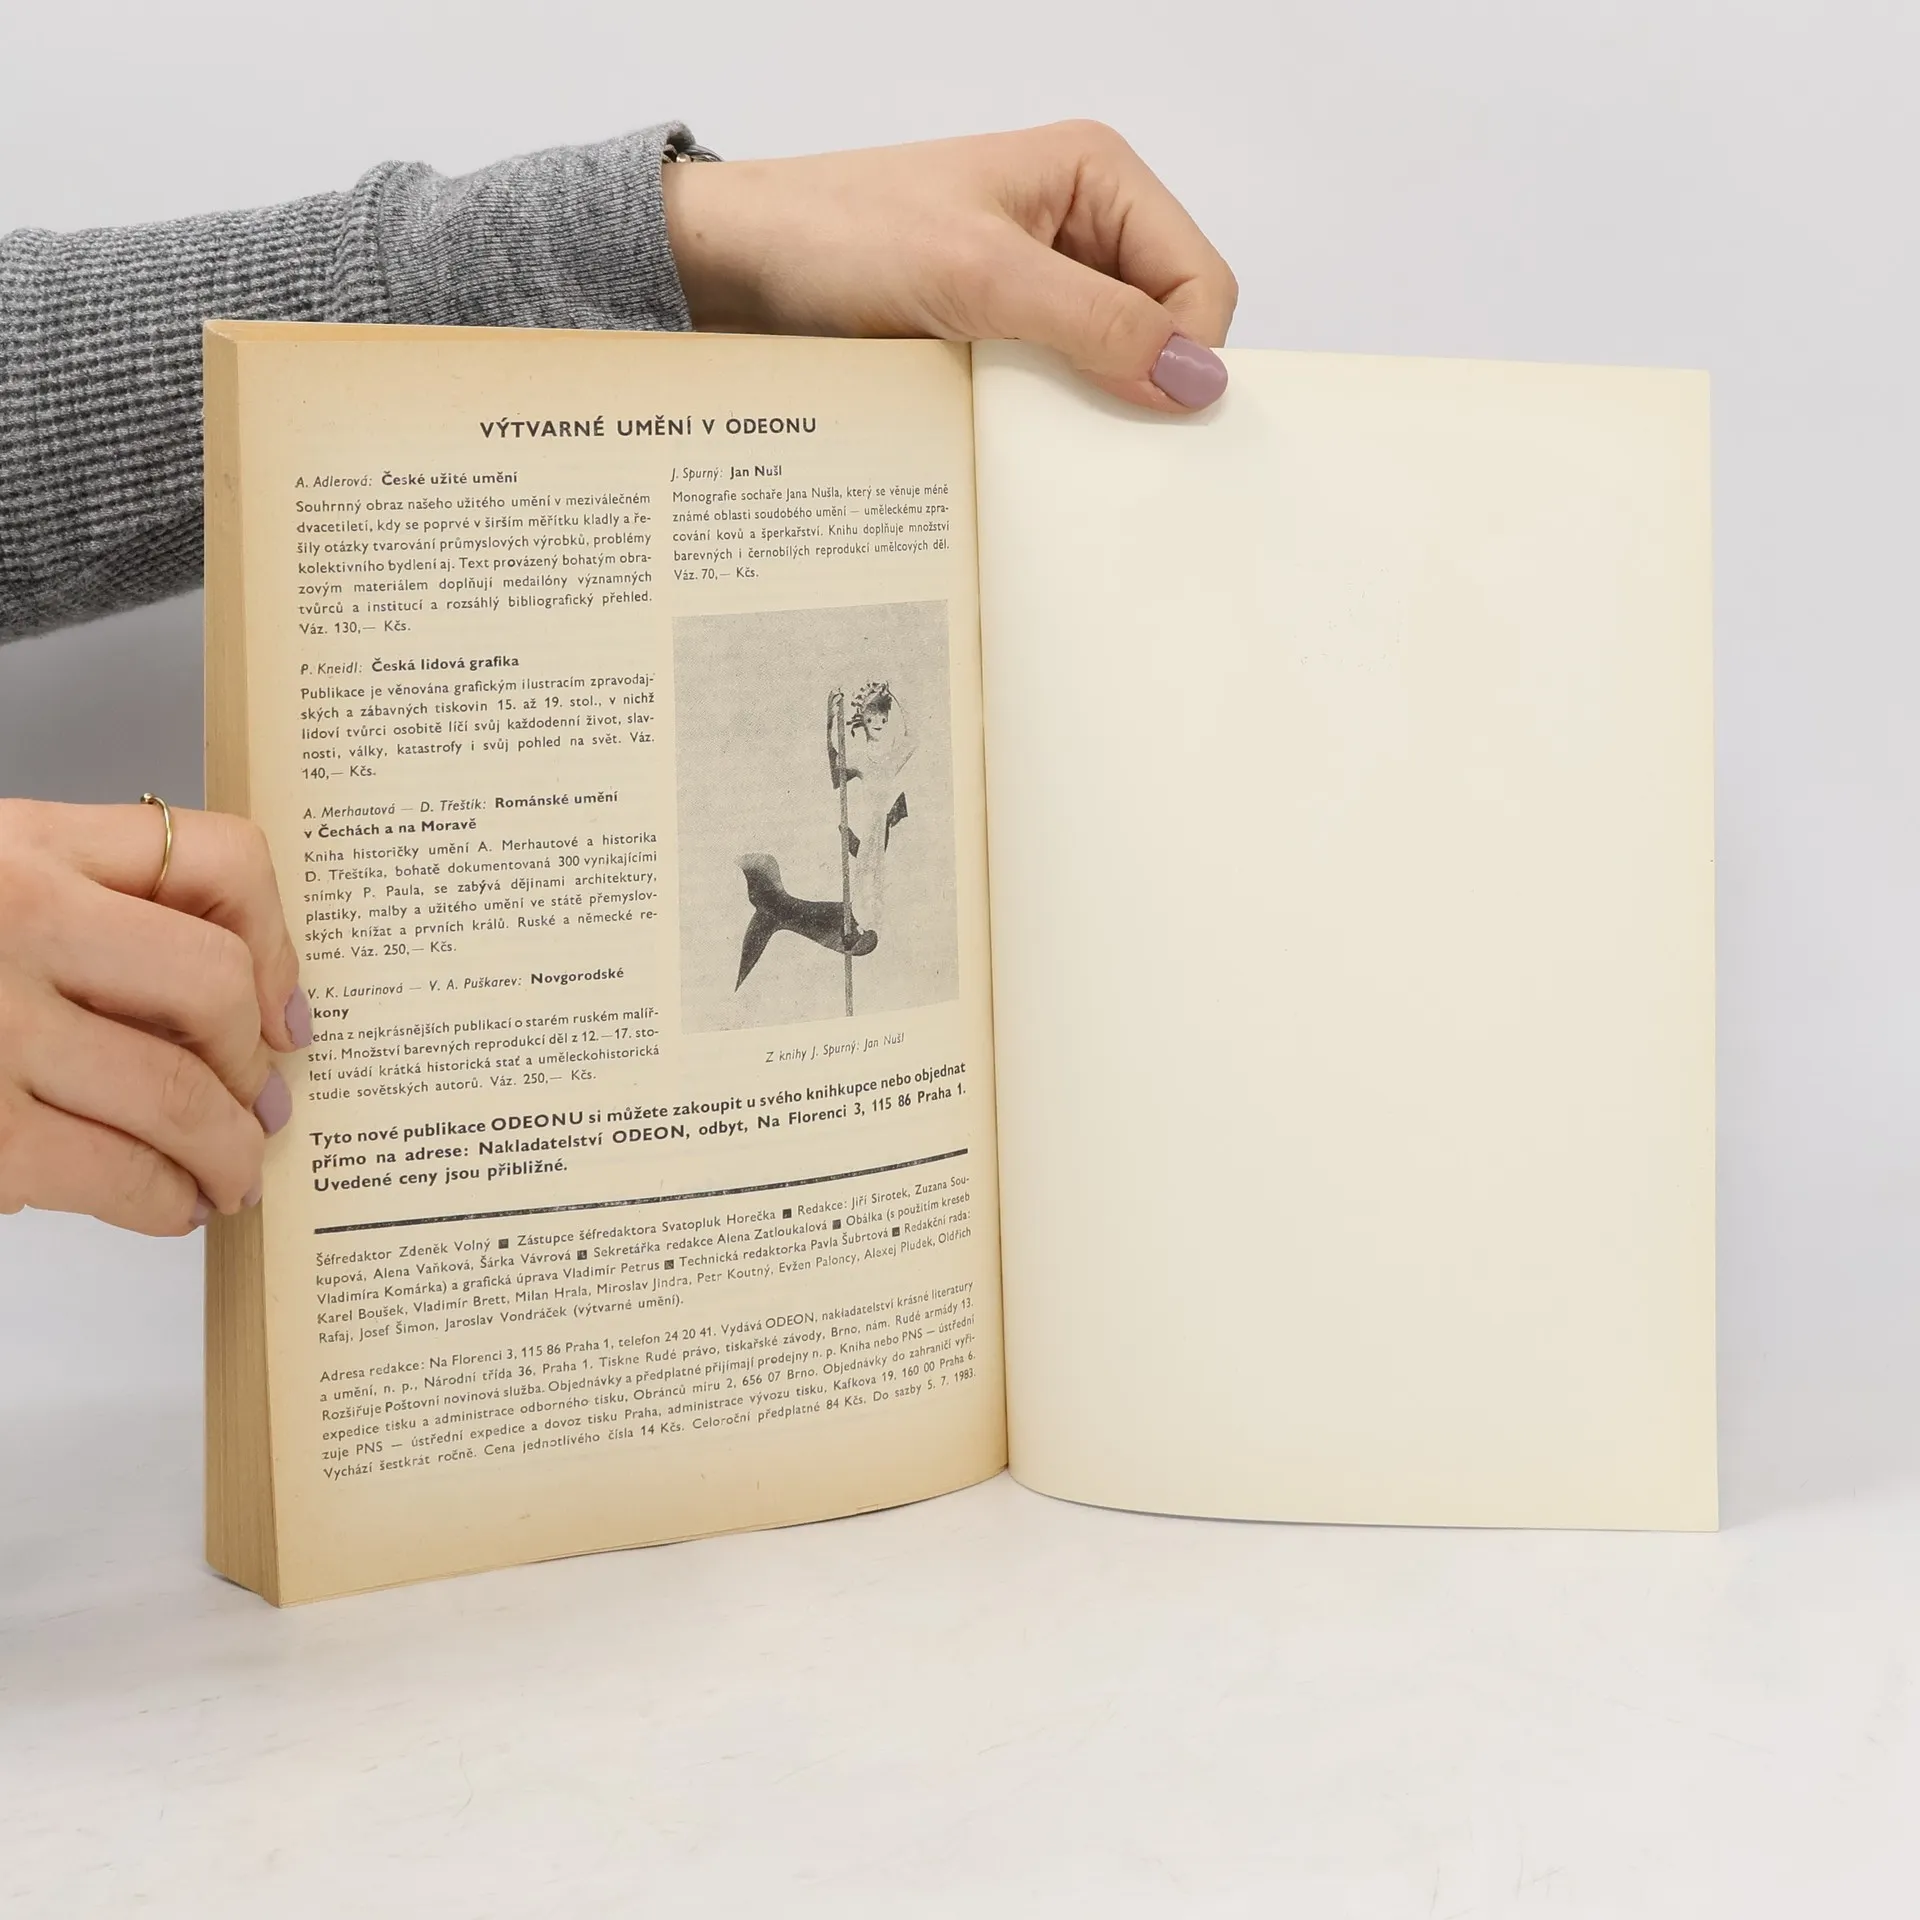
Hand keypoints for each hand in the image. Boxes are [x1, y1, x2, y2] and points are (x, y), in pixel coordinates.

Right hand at [0, 800, 307, 1235]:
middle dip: (254, 1065)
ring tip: (233, 1176)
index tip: (286, 1010)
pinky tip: (169, 1205)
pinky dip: (167, 1200)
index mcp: (22, 845)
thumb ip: (81, 914)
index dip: (280, 943)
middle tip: (265, 1108)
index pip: (217, 858)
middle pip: (213, 985)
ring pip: (180, 1093)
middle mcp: (15, 920)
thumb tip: (228, 1010)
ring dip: (230, 1151)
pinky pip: (119, 1173)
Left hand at [662, 121, 1237, 411]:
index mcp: (1097, 176)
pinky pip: (1057, 387)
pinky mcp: (999, 331)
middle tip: (1094, 440)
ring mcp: (1039, 282)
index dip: (1187, 353)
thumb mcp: (984, 277)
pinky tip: (1015, 438)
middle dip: (1143, 385)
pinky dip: (1046, 419)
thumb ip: (1098, 324)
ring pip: (1113, 366)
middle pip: (1165, 326)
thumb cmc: (842, 235)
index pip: (1200, 280)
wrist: (738, 264)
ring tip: (1041, 436)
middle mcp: (1080, 225)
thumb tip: (1199, 380)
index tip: (1146, 416)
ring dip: (1090, 409)